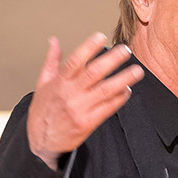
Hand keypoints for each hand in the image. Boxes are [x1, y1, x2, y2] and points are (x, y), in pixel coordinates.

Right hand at [27, 33, 143, 169]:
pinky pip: (107, 109)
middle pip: (94, 73)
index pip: (75, 60)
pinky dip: (119, 99)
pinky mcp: (88, 123)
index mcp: (59, 82)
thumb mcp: (42, 83)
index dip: (88, 47)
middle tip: (125, 50)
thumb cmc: (43, 111)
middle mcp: (70, 94)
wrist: (40, 141)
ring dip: (123, 79)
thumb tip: (54, 41)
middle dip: (112, 60)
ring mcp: (80, 109)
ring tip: (136, 71)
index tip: (101, 36)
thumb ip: (51, 60)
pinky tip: (127, 91)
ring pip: (105, 91)